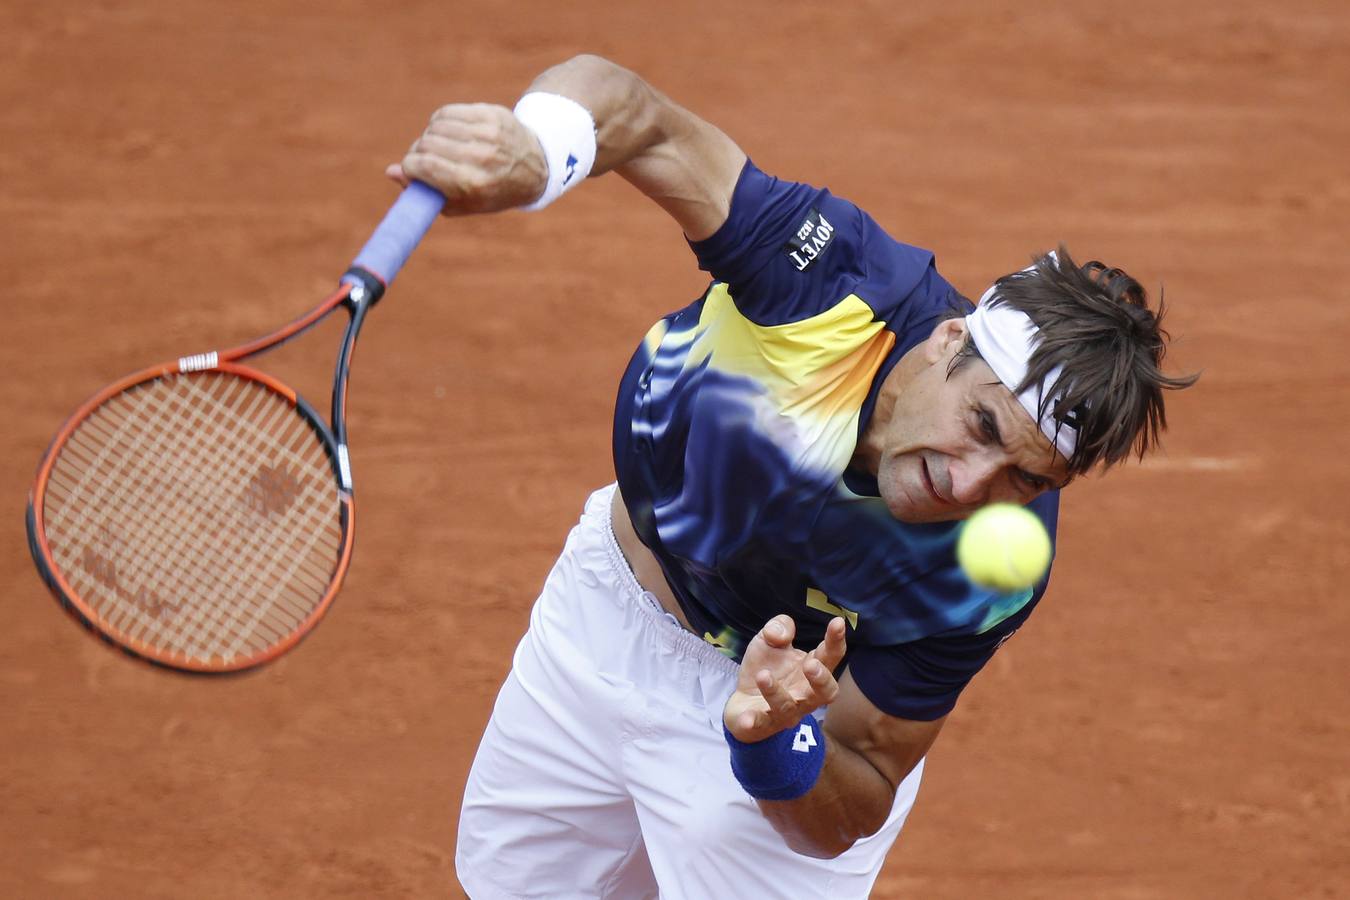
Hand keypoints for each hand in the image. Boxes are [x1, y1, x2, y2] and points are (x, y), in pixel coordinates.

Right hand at [385, 103, 546, 214]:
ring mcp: (488, 133)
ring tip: (440, 147)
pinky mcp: (490, 114)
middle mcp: (482, 157)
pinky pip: (448, 112)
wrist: (535, 168)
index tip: (411, 169)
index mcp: (473, 184)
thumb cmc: (491, 191)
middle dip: (418, 152)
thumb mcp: (460, 204)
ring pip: (435, 125)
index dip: (409, 166)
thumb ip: (424, 192)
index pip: (424, 165)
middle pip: (427, 144)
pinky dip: (441, 122)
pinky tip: (449, 132)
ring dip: (430, 136)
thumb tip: (390, 172)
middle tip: (425, 159)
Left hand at [723, 614, 846, 742]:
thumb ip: (779, 627)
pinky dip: (755, 722)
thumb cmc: (767, 668)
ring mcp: (786, 712)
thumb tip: (779, 633)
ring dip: (776, 692)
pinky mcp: (763, 725)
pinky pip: (762, 725)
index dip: (835, 640)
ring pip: (788, 707)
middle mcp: (805, 695)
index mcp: (812, 670)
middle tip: (811, 664)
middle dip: (822, 679)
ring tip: (763, 675)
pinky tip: (747, 719)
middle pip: (826, 693)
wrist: (743, 702)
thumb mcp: (769, 640)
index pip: (830, 656)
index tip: (837, 622)